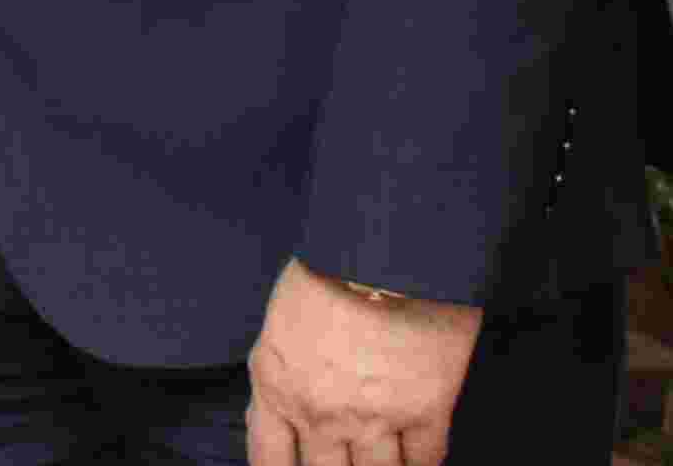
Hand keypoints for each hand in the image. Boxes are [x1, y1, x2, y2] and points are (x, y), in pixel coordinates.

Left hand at [245, 257, 481, 465]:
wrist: (380, 250)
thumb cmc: (324, 269)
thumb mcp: (282, 321)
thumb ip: (286, 372)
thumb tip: (292, 411)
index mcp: (276, 385)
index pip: (268, 461)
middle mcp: (321, 413)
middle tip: (345, 459)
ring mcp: (375, 419)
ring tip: (380, 458)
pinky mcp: (426, 412)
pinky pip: (426, 462)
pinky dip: (422, 464)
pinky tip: (416, 456)